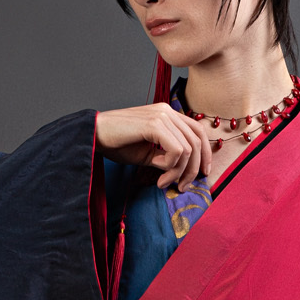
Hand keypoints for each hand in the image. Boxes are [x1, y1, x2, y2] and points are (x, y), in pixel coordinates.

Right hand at [94, 104, 211, 189]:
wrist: (94, 135)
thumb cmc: (117, 144)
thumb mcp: (148, 154)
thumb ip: (167, 158)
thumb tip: (183, 172)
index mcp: (168, 115)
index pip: (198, 132)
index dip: (205, 154)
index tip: (203, 174)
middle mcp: (167, 111)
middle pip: (197, 142)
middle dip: (193, 170)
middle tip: (182, 187)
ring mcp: (162, 115)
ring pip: (188, 149)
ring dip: (178, 172)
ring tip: (163, 182)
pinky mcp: (154, 124)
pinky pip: (177, 150)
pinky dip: (171, 167)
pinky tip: (158, 175)